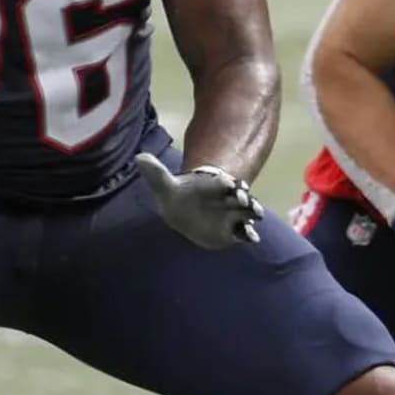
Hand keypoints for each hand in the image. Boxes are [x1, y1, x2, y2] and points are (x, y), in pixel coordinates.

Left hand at [136, 152, 263, 249]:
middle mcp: (225, 198)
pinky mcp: (232, 231)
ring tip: (255, 215)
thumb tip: (139, 156)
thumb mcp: (166, 186)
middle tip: (243, 198)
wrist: (186, 214)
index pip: (221, 181)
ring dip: (253, 211)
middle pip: (240, 194)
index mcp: (212, 185)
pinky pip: (244, 232)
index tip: (226, 183)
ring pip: (247, 211)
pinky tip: (253, 239)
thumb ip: (156, 173)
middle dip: (244, 195)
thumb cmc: (179, 197)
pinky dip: (250, 234)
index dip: (225, 181)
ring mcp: (232, 214)